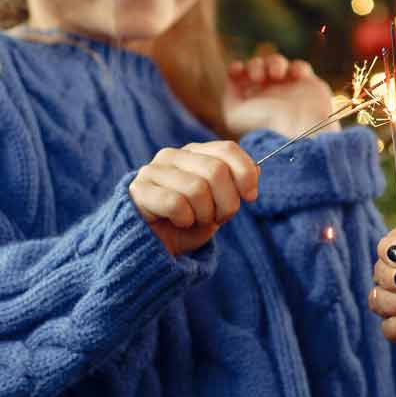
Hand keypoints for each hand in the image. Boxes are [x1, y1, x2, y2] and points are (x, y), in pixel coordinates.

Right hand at [128, 140, 258, 256]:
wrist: (156, 247)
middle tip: (219, 218)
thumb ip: (236, 184)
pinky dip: (185, 219)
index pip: (227, 149)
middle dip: (227, 202)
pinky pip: (175, 203)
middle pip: (216, 171)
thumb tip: (257, 169)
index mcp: (195, 153)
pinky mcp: (139, 190)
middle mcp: (173, 156)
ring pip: (197, 188)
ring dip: (205, 214)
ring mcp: (153, 170)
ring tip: (196, 220)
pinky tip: (178, 223)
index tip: (250, 197)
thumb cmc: (190, 223)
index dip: (245, 174)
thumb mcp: (220, 203)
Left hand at [223, 52, 336, 138]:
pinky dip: (296, 67)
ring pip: (277, 62)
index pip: (240, 78)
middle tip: (258, 77)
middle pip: (258, 65)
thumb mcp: (234, 115)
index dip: (236, 69)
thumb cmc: (264, 123)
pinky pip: (300, 67)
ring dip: (275, 62)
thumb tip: (233, 80)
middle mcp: (268, 94)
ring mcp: (289, 88)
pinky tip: (295, 76)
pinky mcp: (308, 85)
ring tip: (276, 74)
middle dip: (256, 65)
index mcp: (251, 101)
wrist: (298, 129)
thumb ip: (229, 95)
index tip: (237, 69)